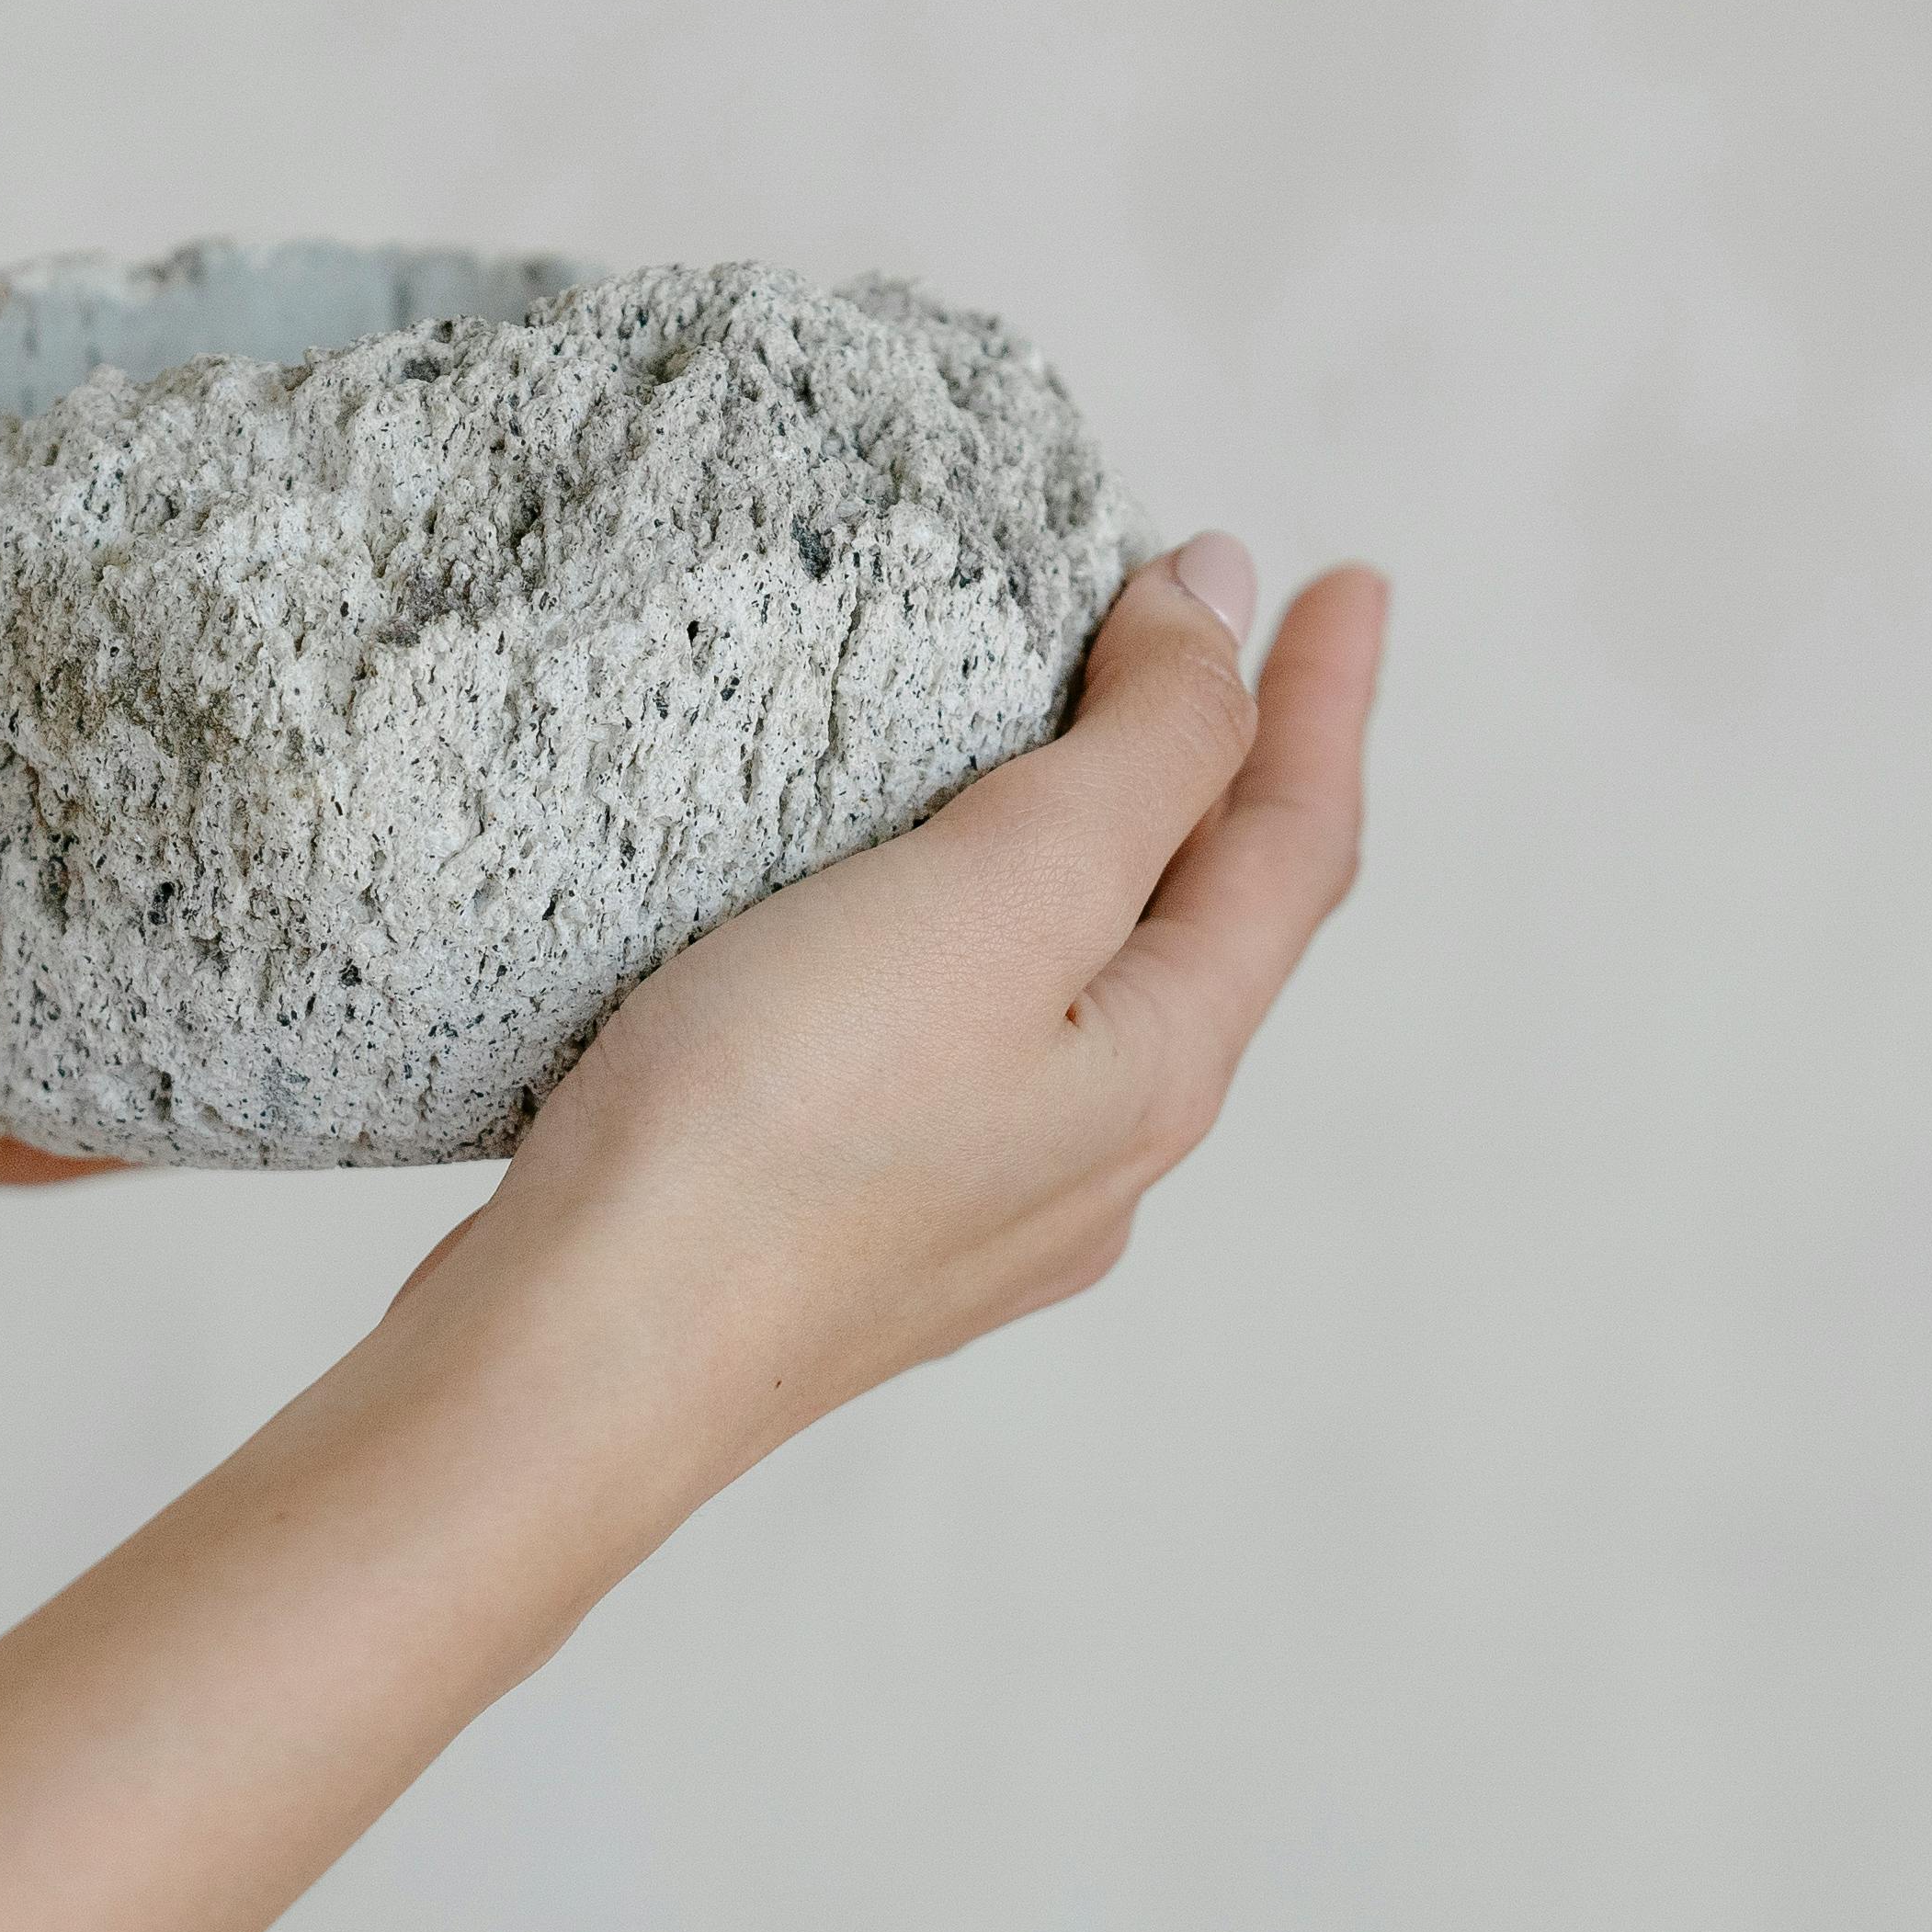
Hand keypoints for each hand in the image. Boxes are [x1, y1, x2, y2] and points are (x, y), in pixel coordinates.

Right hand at [465, 532, 1387, 1467]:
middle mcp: (1091, 1154)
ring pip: (1085, 987)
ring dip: (1108, 850)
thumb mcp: (1003, 895)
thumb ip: (1139, 753)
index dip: (1322, 700)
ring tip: (1082, 751)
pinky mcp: (844, 1206)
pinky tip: (911, 907)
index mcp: (1157, 1072)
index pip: (1293, 850)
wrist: (581, 1351)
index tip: (1351, 579)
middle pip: (1207, 926)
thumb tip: (1225, 609)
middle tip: (1226, 640)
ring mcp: (970, 1197)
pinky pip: (965, 1030)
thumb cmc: (782, 1122)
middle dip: (1231, 774)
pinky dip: (984, 920)